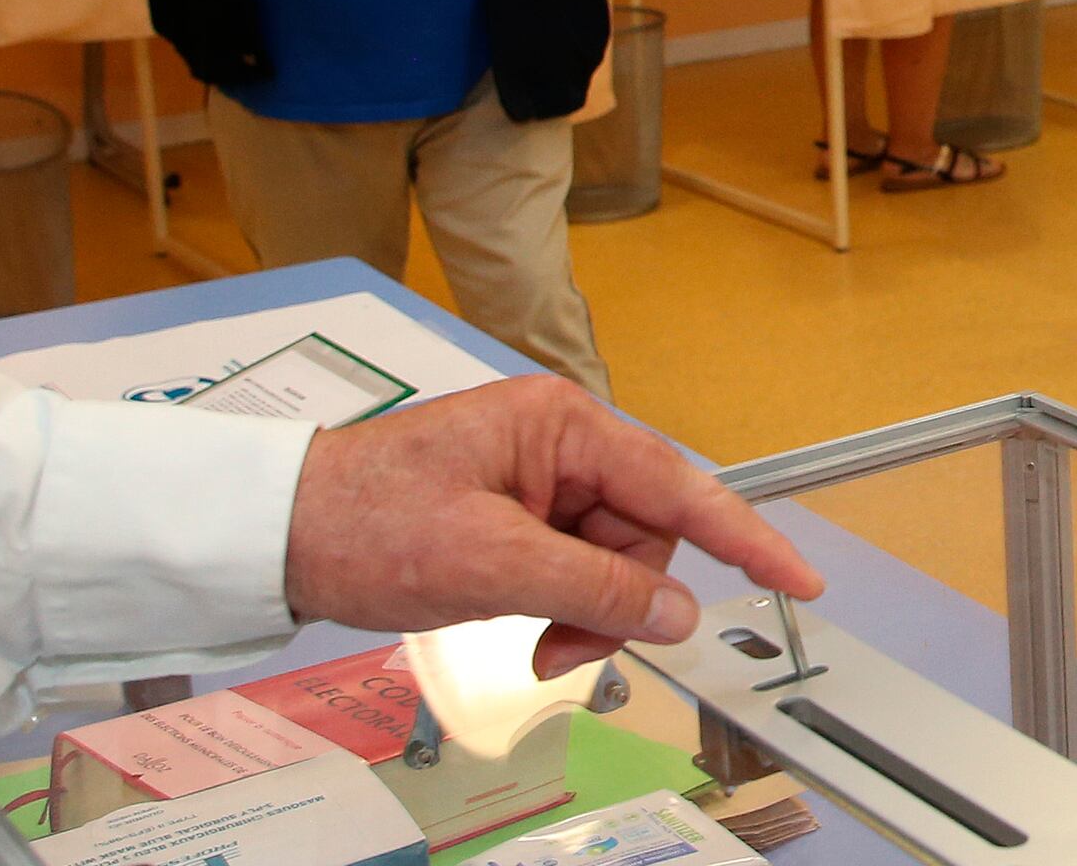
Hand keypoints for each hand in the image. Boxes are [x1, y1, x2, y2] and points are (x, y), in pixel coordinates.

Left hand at [283, 375, 823, 676]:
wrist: (276, 534)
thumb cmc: (364, 520)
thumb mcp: (488, 562)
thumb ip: (593, 588)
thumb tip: (675, 614)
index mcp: (561, 426)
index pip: (679, 488)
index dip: (746, 538)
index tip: (800, 579)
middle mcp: (558, 444)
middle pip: (644, 536)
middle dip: (617, 602)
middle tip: (561, 651)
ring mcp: (536, 482)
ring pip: (610, 564)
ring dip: (584, 616)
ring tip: (532, 645)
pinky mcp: (515, 518)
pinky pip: (572, 570)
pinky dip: (559, 610)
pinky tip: (523, 629)